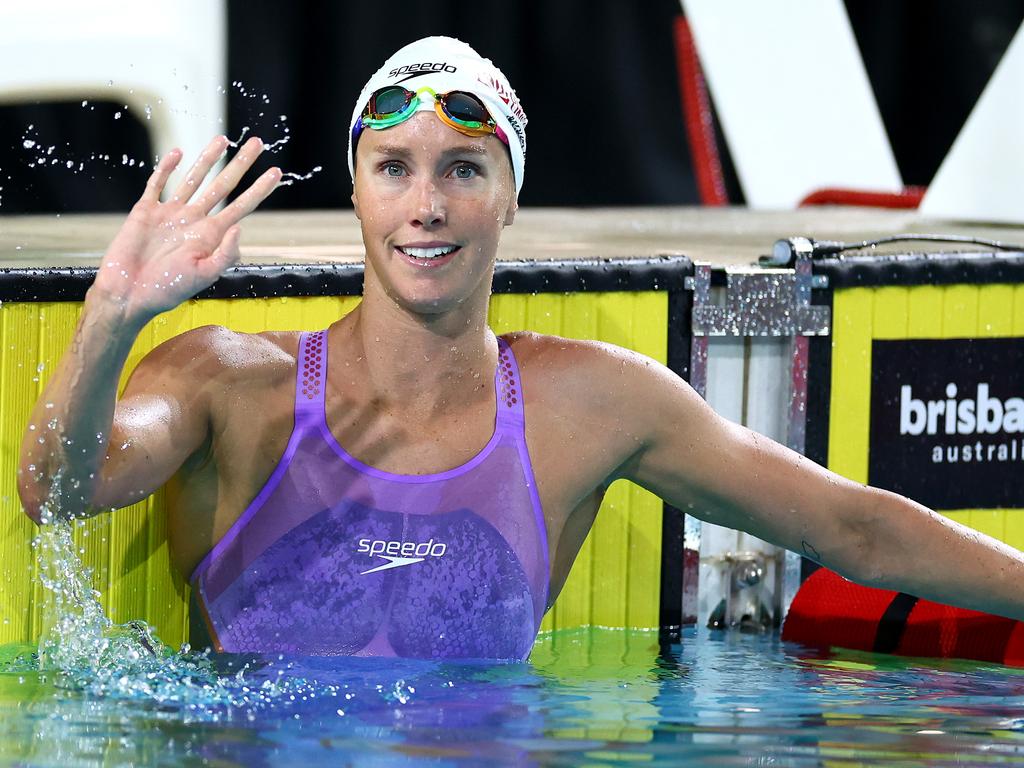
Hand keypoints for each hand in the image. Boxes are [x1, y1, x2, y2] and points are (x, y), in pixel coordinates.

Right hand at [89, 135, 280, 321]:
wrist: (129, 293)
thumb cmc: (167, 290)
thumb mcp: (204, 275)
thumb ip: (225, 253)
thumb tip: (241, 226)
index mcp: (211, 236)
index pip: (241, 206)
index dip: (259, 189)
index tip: (276, 172)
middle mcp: (194, 221)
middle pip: (223, 185)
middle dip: (241, 164)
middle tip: (258, 143)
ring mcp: (171, 213)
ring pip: (194, 179)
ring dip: (208, 158)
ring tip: (224, 138)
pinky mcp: (146, 211)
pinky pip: (158, 183)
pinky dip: (167, 168)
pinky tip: (179, 153)